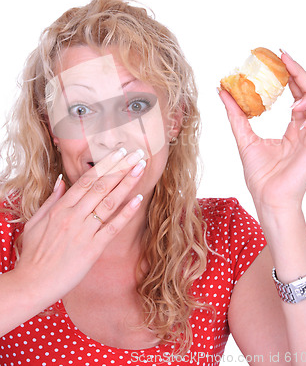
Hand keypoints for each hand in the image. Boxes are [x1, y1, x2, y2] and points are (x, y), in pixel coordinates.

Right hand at [14, 149, 145, 306]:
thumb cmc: (33, 254)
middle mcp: (73, 216)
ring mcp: (84, 232)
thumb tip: (61, 180)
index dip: (104, 164)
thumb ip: (51, 200)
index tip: (118, 153)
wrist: (32, 283)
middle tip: (136, 154)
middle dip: (120, 167)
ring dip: (127, 183)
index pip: (86, 180)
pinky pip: (113, 227)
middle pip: (101, 186)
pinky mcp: (93, 249)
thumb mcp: (35, 222)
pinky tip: (139, 199)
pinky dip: (126, 212)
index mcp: (60, 208)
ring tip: (140, 168)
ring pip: (109, 202)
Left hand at [218, 51, 305, 214]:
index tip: (280, 57)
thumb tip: (222, 91)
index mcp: (294, 128)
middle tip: (285, 57)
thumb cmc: (260, 175)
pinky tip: (302, 118)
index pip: (298, 94)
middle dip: (301, 72)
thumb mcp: (244, 138)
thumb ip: (236, 114)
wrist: (268, 197)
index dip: (292, 75)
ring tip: (293, 104)